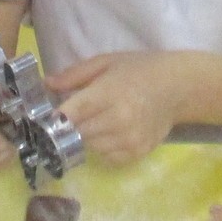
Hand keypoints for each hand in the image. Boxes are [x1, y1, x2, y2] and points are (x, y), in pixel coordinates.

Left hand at [47, 52, 181, 165]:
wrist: (177, 88)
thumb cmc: (139, 70)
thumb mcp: (106, 62)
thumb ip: (75, 75)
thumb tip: (46, 84)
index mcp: (109, 93)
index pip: (73, 113)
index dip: (55, 118)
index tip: (44, 120)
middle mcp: (119, 119)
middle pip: (78, 132)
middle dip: (69, 127)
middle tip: (71, 118)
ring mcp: (129, 139)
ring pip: (90, 147)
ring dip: (86, 137)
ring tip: (96, 122)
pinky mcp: (137, 152)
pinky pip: (107, 157)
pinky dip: (102, 148)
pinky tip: (110, 133)